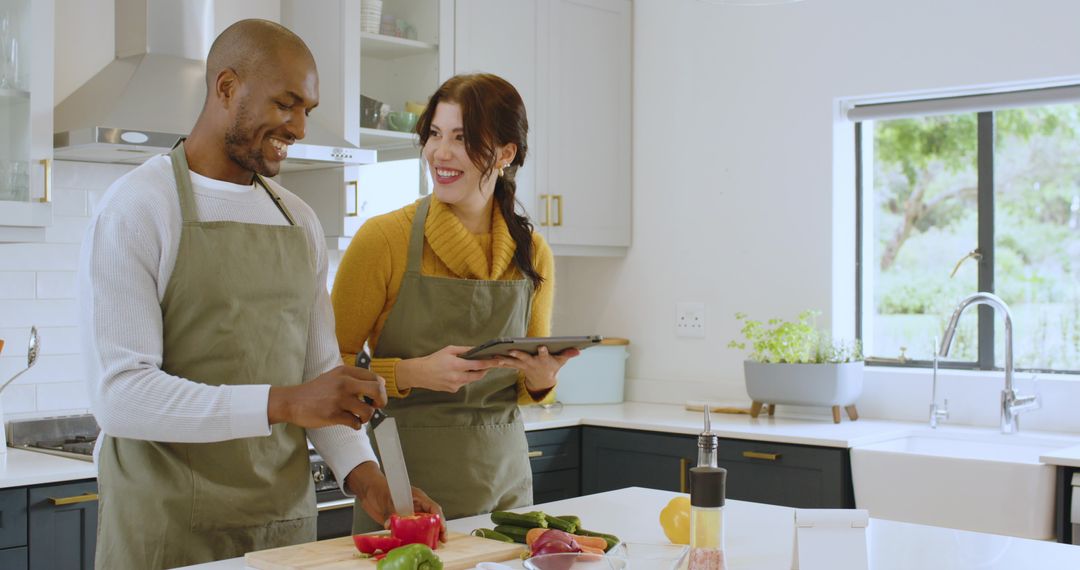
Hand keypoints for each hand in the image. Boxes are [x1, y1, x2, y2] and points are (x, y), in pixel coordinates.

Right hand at [267, 365, 386, 428]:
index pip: (375, 378)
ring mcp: (339, 399)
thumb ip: (354, 378)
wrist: (292, 401)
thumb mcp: (334, 376)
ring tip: (359, 417)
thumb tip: (380, 384)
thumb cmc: (315, 391)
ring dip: (366, 417)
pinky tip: (350, 423)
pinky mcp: (333, 414)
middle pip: (377, 390)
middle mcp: (344, 383)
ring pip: (368, 411)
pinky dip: (356, 425)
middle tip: (376, 407)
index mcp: (345, 372)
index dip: (381, 389)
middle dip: (381, 401)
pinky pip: (355, 423)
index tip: (375, 397)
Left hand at [346, 461, 447, 541]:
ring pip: (422, 525)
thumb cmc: (379, 488)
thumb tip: (389, 524)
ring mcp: (408, 514)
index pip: (432, 507)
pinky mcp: (401, 521)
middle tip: (440, 540)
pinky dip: (412, 537)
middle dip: (437, 529)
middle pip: (431, 518)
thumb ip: (390, 511)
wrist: (368, 490)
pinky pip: (409, 530)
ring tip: (431, 544)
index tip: (442, 528)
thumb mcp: (386, 498)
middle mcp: (415, 506)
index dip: (439, 518)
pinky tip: (413, 543)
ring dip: (426, 534)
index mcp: (416, 497)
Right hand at [397, 346, 501, 392]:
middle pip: (478, 376)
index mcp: (456, 365)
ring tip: (468, 367)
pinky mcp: (453, 390)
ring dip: (473, 374)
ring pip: (471, 380)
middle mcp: (457, 377)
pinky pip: (463, 383)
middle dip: (484, 370)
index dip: (490, 364)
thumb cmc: (434, 359)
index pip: (478, 365)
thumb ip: (464, 350)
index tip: (498, 361)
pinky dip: (463, 378)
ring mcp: (455, 385)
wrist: (420, 373)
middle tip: (488, 365)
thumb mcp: (449, 350)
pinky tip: (456, 374)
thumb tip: (476, 349)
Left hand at [497, 346, 579, 392]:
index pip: (544, 355)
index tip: (542, 347)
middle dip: (519, 354)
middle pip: (525, 358)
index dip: (544, 352)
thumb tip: (578, 350)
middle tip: (512, 350)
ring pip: (513, 362)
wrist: (543, 380)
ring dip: (504, 359)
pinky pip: (507, 363)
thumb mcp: (561, 361)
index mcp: (543, 360)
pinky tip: (491, 357)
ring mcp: (523, 365)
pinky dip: (499, 361)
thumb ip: (568, 354)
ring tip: (496, 355)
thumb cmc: (552, 366)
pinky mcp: (517, 366)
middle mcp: (532, 363)